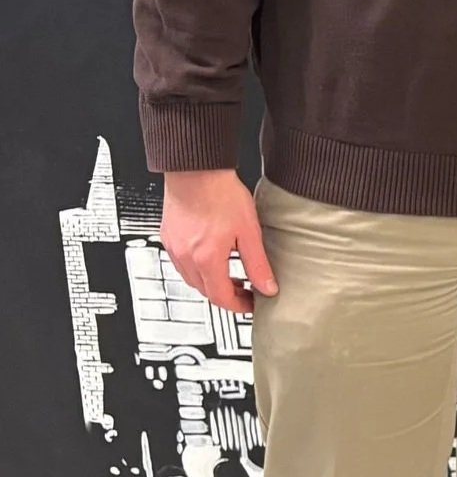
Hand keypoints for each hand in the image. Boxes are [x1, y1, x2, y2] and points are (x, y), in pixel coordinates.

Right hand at [160, 169, 275, 315]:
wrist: (196, 170)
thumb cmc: (220, 194)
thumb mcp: (249, 232)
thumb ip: (258, 264)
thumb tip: (267, 286)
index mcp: (206, 259)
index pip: (221, 297)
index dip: (238, 306)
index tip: (251, 305)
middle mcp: (185, 256)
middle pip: (204, 291)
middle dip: (226, 295)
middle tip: (246, 291)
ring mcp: (174, 246)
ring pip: (191, 279)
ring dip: (211, 283)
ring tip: (232, 276)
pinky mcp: (169, 236)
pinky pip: (182, 263)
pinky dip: (198, 268)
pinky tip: (212, 258)